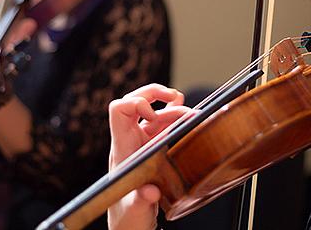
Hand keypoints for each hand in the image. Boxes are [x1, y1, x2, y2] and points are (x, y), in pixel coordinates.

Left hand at [108, 84, 190, 229]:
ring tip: (191, 115)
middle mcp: (131, 141)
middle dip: (155, 93)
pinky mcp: (154, 150)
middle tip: (176, 96)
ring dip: (174, 109)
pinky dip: (177, 120)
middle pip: (135, 101)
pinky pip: (164, 126)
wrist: (130, 226)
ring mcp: (142, 144)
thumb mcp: (136, 210)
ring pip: (155, 112)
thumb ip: (141, 200)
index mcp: (122, 148)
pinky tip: (188, 120)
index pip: (118, 110)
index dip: (136, 104)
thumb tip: (150, 191)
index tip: (153, 116)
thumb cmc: (128, 217)